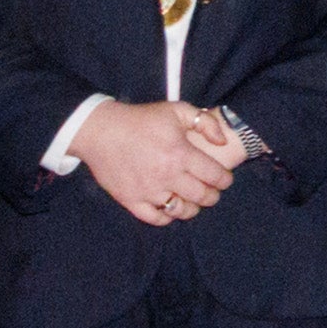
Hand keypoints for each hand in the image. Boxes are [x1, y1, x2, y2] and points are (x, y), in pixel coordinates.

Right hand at [73, 100, 249, 226]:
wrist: (101, 131)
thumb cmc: (141, 119)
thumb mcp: (177, 110)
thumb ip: (205, 123)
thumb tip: (223, 141)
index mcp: (181, 154)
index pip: (215, 176)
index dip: (225, 179)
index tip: (225, 179)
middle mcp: (167, 176)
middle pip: (202, 196)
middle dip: (213, 196)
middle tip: (213, 192)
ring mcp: (148, 191)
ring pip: (180, 210)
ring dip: (192, 209)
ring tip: (194, 202)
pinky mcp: (130, 200)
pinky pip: (155, 218)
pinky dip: (167, 217)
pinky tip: (171, 208)